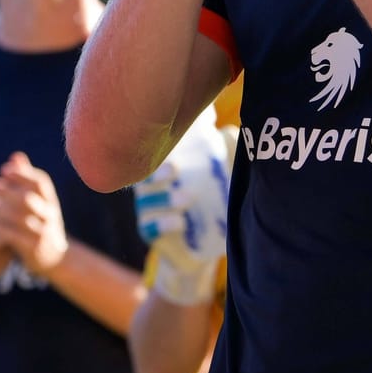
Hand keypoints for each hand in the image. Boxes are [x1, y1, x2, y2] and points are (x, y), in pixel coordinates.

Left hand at [0, 152, 69, 276]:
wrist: (57, 259)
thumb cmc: (41, 224)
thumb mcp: (39, 202)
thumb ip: (26, 180)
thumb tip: (16, 156)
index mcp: (51, 200)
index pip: (40, 183)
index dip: (23, 174)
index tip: (4, 169)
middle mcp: (50, 214)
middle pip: (27, 199)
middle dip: (5, 190)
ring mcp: (44, 232)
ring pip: (21, 218)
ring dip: (0, 208)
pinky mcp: (35, 248)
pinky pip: (16, 236)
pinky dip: (1, 227)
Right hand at [133, 112, 231, 305]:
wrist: (206, 241)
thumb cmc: (211, 196)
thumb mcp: (222, 172)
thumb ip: (226, 150)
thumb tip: (228, 131)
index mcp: (162, 166)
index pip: (152, 153)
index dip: (157, 148)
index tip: (174, 144)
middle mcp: (148, 186)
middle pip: (143, 175)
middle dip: (156, 173)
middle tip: (175, 171)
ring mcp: (146, 210)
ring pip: (145, 202)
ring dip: (164, 199)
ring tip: (187, 199)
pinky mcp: (150, 233)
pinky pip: (147, 228)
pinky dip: (161, 224)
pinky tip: (180, 221)